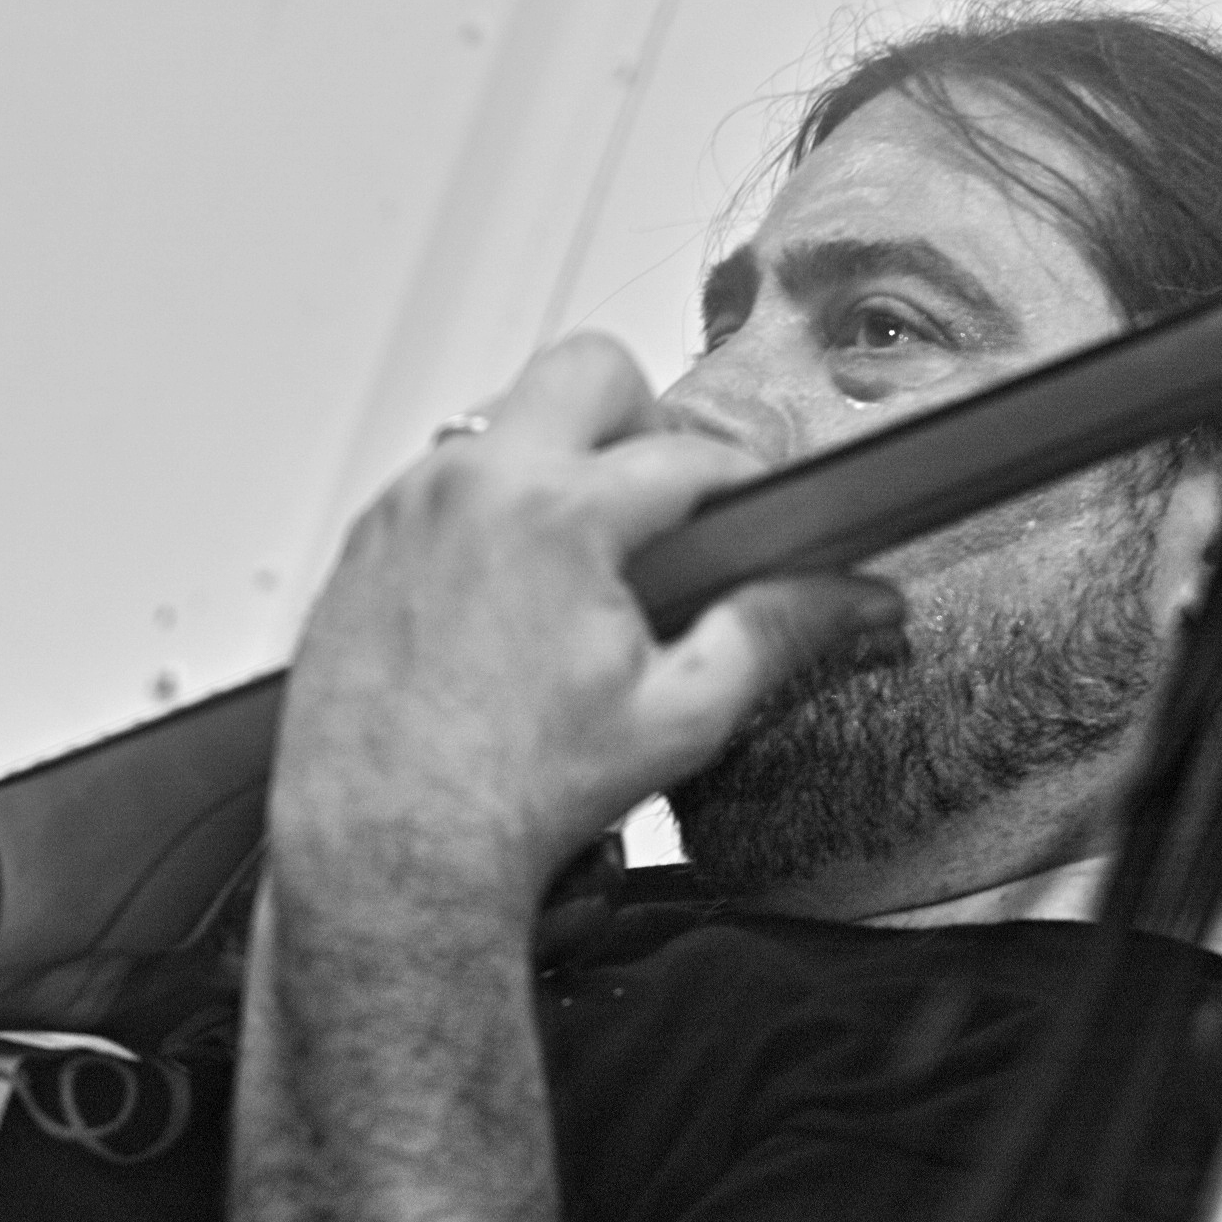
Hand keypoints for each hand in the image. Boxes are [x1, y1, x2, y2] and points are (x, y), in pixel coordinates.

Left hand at [269, 333, 903, 927]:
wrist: (385, 851)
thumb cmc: (511, 799)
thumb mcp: (677, 716)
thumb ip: (775, 634)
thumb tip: (857, 597)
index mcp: (559, 515)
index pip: (689, 455)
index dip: (745, 484)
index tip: (761, 514)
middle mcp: (473, 486)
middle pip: (589, 370)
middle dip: (641, 421)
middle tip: (661, 506)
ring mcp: (408, 505)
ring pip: (506, 421)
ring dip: (556, 467)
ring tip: (583, 565)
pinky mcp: (365, 538)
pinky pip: (444, 482)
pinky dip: (488, 515)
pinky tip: (509, 597)